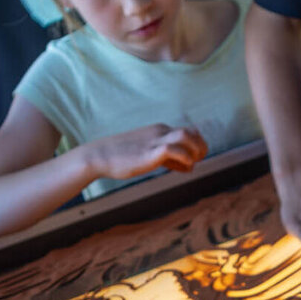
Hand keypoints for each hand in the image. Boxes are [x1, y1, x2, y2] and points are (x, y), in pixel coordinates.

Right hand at [88, 125, 207, 179]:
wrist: (99, 155)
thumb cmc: (123, 157)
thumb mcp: (150, 155)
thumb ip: (169, 159)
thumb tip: (188, 167)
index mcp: (160, 130)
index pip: (189, 131)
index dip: (197, 145)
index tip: (194, 161)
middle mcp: (160, 131)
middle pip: (191, 132)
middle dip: (200, 147)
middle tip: (198, 162)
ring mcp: (154, 140)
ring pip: (186, 136)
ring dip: (195, 150)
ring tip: (193, 164)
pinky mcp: (149, 151)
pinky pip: (172, 149)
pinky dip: (184, 159)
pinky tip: (184, 168)